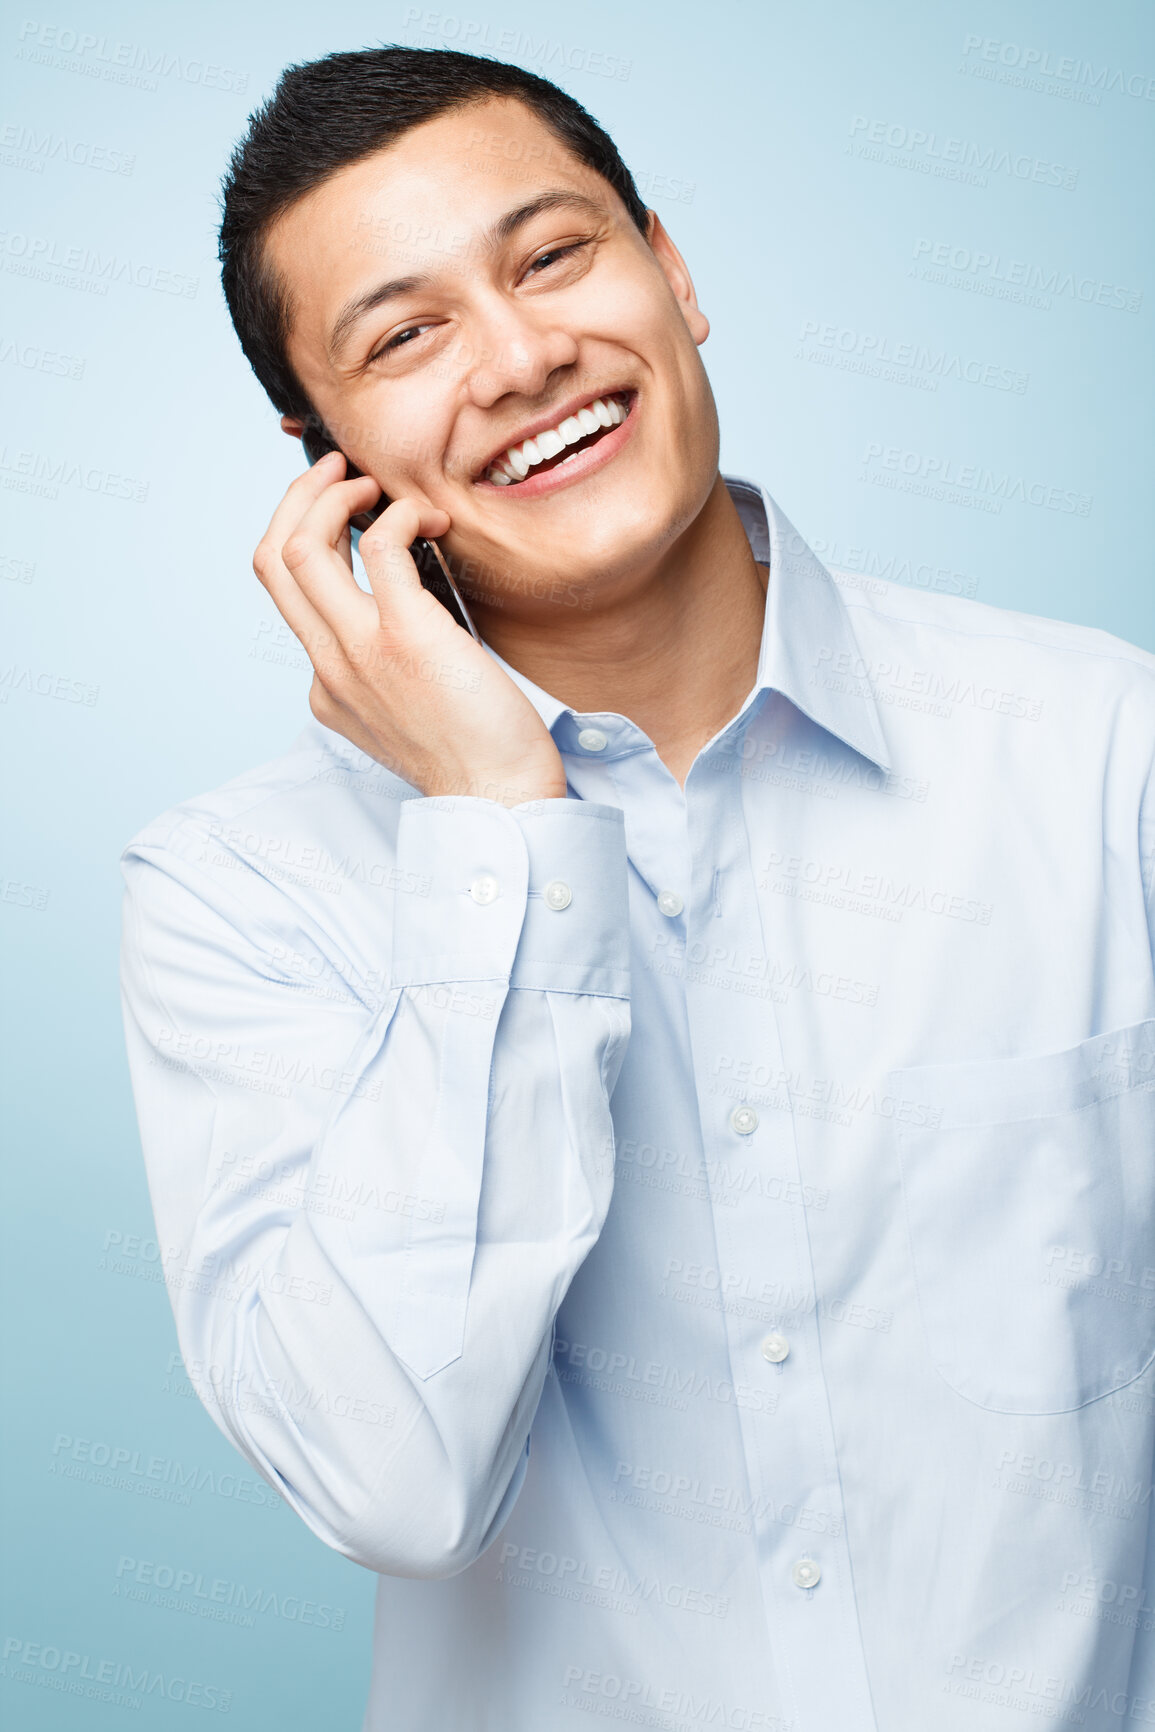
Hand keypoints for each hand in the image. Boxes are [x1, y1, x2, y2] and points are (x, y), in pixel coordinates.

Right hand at [253, 452, 567, 805]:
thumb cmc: (476, 758)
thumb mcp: (408, 716)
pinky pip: (379, 548)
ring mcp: (360, 651)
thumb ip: (387, 670)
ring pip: (302, 548)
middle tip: (338, 473)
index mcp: (327, 687)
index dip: (308, 537)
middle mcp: (330, 667)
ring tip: (375, 486)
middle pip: (273, 561)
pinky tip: (431, 520)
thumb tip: (407, 611)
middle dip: (297, 500)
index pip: (289, 596)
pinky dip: (400, 517)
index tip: (340, 513)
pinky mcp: (406, 635)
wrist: (499, 798)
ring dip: (334, 496)